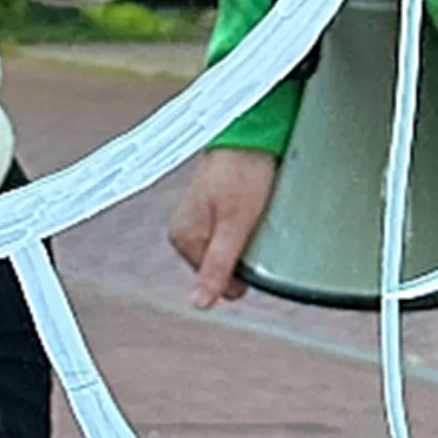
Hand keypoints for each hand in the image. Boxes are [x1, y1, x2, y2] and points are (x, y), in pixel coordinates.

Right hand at [167, 147, 279, 307]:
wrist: (250, 133)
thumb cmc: (243, 174)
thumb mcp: (234, 227)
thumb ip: (216, 267)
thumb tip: (198, 305)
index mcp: (184, 238)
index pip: (220, 283)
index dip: (244, 271)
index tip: (253, 242)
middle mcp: (184, 231)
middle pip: (223, 267)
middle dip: (243, 254)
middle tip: (254, 223)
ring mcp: (196, 218)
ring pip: (229, 250)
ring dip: (245, 238)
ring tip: (253, 212)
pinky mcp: (210, 208)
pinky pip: (230, 232)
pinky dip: (244, 225)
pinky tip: (250, 208)